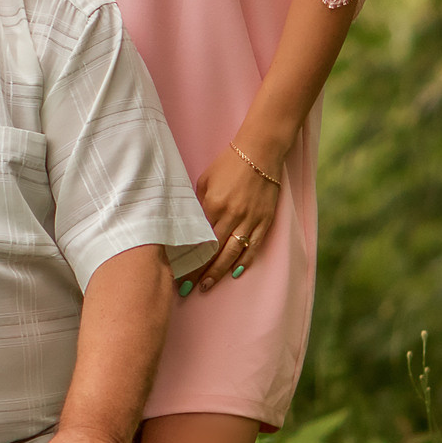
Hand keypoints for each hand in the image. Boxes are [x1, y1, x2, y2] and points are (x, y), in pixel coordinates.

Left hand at [189, 139, 282, 293]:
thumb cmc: (228, 164)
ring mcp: (250, 220)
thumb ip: (198, 204)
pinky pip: (254, 245)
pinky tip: (235, 272)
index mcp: (213, 206)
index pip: (198, 239)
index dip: (188, 258)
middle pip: (213, 252)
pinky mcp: (265, 220)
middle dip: (199, 272)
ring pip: (233, 253)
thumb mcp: (204, 181)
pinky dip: (245, 260)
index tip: (177, 272)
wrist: (259, 153)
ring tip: (207, 286)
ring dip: (219, 272)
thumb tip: (190, 225)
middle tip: (188, 289)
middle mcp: (232, 216)